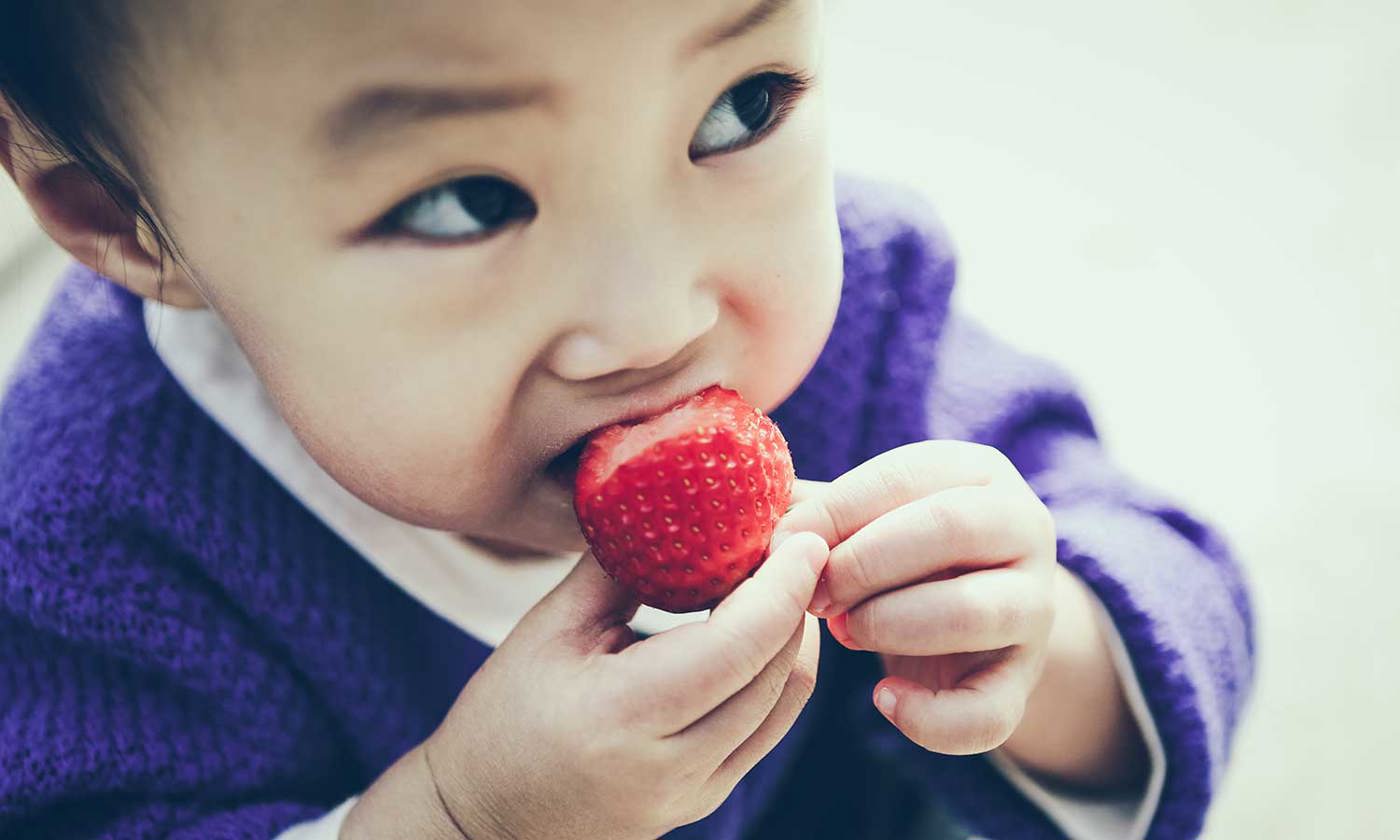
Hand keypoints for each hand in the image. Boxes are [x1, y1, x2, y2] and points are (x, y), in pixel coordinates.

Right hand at [345, 534, 827, 839]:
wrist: (484, 821)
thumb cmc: (502, 717)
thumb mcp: (549, 630)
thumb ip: (620, 566)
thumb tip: (678, 503)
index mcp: (624, 716)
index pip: (738, 646)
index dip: (783, 585)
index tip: (802, 534)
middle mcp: (673, 766)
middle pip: (776, 671)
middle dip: (797, 598)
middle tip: (793, 538)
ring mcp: (696, 792)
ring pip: (785, 702)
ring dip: (795, 633)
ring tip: (782, 577)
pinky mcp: (706, 799)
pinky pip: (768, 727)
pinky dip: (778, 670)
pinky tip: (762, 628)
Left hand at [776, 441, 1055, 755]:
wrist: (965, 628)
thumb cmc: (895, 558)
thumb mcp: (863, 521)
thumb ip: (816, 513)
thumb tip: (750, 517)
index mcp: (979, 472)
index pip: (905, 476)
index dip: (836, 512)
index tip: (783, 544)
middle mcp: (1024, 528)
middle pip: (949, 528)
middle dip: (864, 563)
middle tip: (813, 594)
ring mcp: (1035, 607)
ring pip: (974, 610)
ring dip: (890, 624)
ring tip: (844, 633)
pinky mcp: (1025, 683)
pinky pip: (987, 713)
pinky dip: (928, 717)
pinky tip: (881, 699)